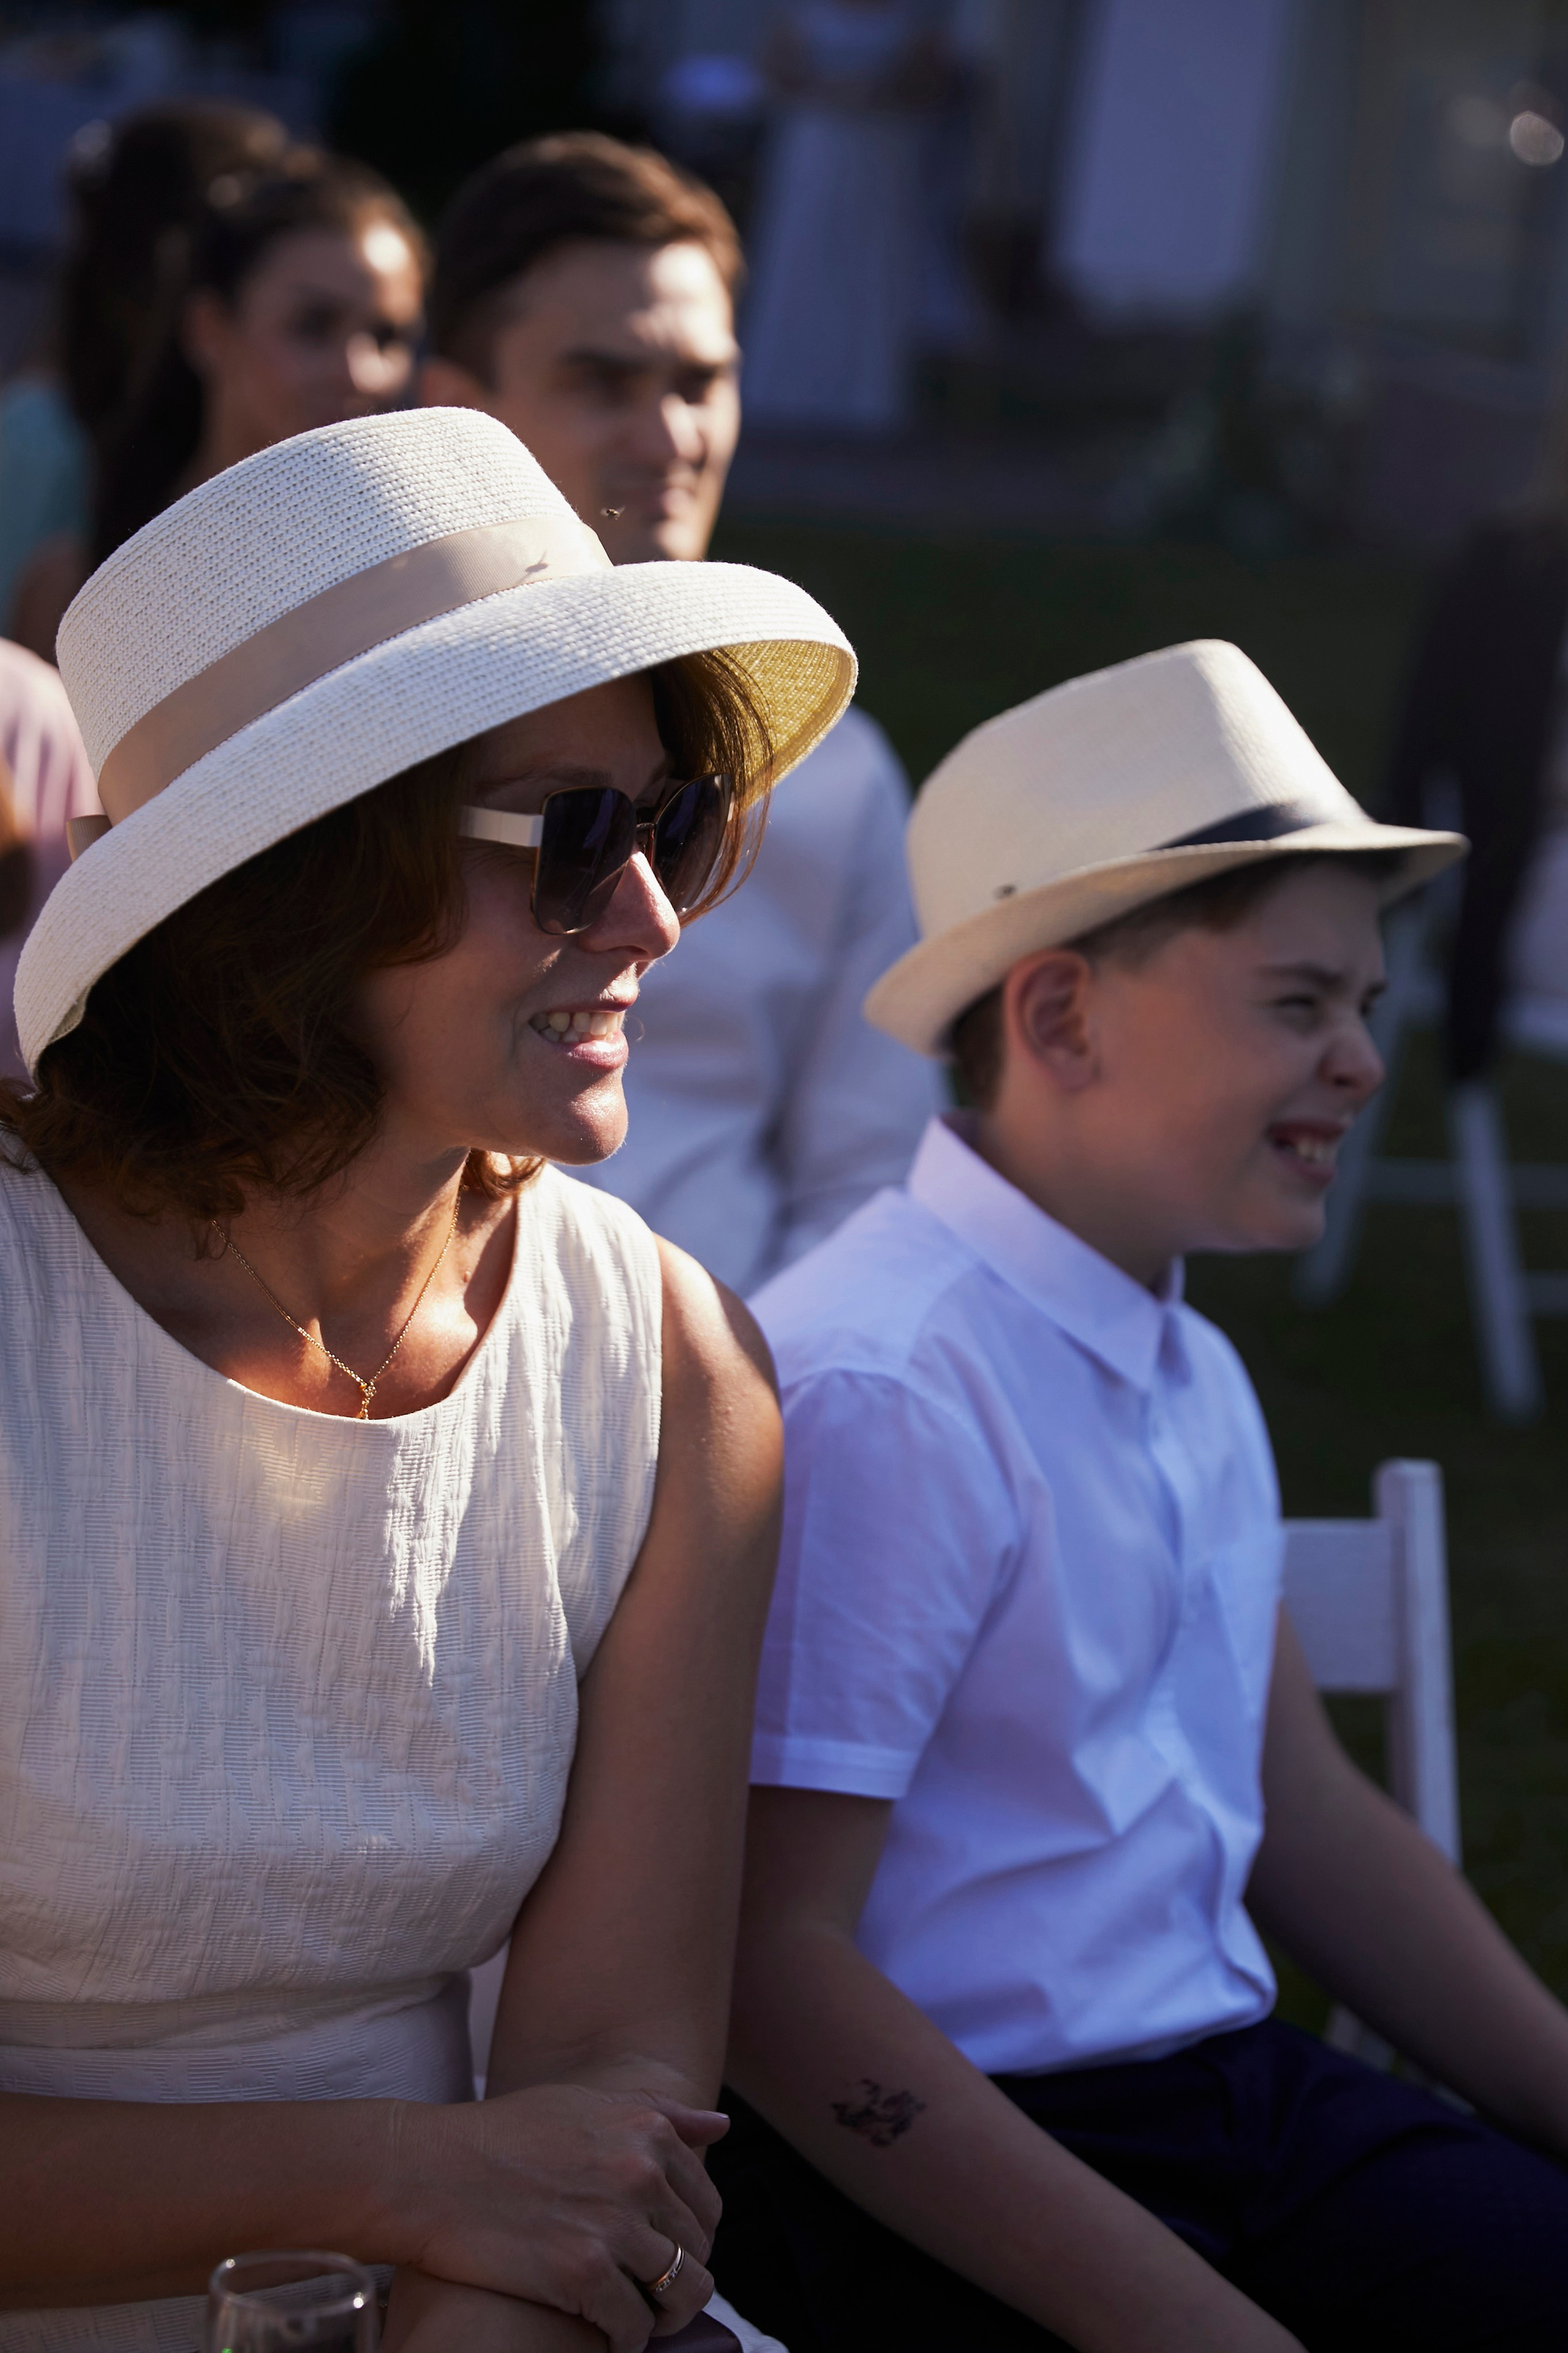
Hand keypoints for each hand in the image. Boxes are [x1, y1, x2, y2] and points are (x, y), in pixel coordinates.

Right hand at [389, 2083, 724, 2351]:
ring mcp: (614, 2224)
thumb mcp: (588, 2103)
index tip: (662, 2254)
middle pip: (697, 2251)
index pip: (706, 2205)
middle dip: (677, 2279)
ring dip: (663, 2318)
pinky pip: (633, 2327)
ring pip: (681, 2294)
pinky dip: (625, 2341)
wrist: (430, 2171)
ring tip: (636, 2321)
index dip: (689, 2239)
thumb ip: (661, 2113)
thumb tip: (722, 2125)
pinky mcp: (583, 2274)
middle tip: (646, 2295)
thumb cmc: (505, 2135)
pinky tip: (604, 2336)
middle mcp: (641, 2173)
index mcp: (648, 2130)